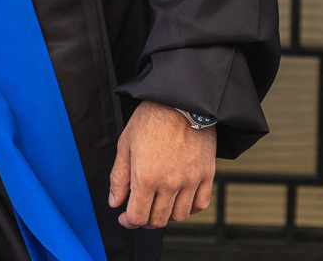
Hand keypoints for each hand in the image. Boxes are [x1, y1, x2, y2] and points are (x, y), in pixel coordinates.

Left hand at [109, 100, 215, 229]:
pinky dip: (190, 208)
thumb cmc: (151, 118)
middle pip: (158, 220)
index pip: (137, 216)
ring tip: (159, 203)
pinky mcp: (206, 174)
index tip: (124, 217)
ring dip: (166, 215)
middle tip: (140, 210)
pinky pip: (200, 205)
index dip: (128, 221)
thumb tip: (115, 202)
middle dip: (145, 220)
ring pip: (179, 216)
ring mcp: (190, 181)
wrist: (181, 100)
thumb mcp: (125, 143)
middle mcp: (169, 183)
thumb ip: (119, 177)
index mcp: (146, 176)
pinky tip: (180, 199)